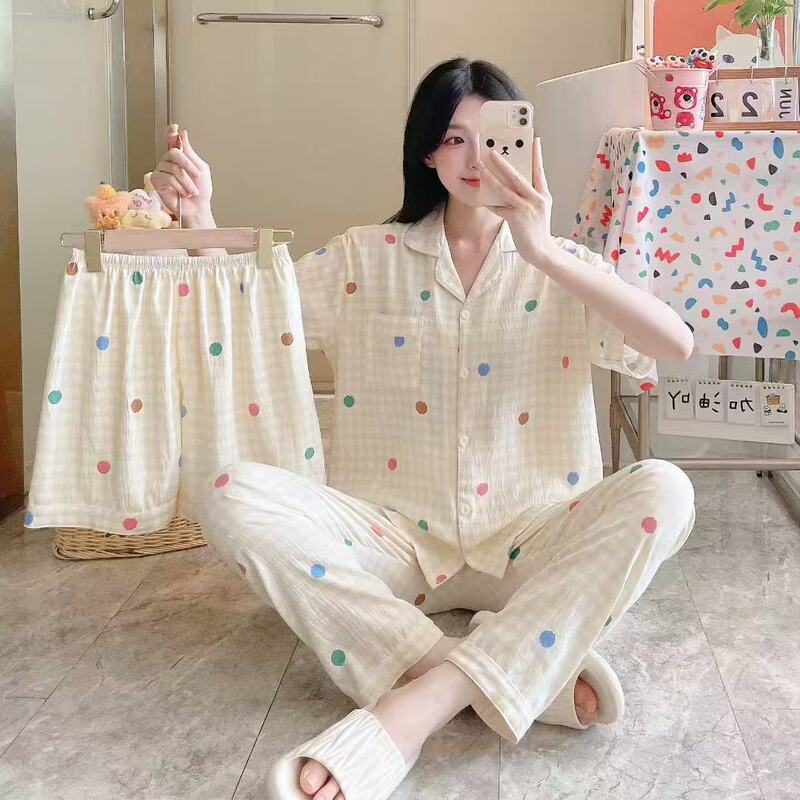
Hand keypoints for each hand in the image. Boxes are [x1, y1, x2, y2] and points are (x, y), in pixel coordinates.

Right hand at [150, 124, 212, 221]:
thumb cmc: (201, 191)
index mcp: (180, 157)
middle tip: (198, 176)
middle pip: (174, 153)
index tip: (174, 127)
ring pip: (172, 168)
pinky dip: (179, 186)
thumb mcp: (201, 169)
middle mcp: (168, 161)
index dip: (171, 133)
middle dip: (188, 165)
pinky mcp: (155, 181)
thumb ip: (190, 152)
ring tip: (192, 191)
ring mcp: (161, 170)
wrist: (197, 208)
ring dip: (187, 181)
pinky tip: (183, 192)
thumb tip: (183, 134)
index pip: (172, 141)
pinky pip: (167, 178)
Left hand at [479, 138, 557, 267]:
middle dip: (503, 163)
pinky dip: (490, 203)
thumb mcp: (540, 210)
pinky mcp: (516, 218)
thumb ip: (530, 197)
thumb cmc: (538, 231)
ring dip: (491, 178)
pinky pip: (499, 207)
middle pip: (518, 176)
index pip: (539, 171)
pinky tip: (482, 197)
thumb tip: (513, 185)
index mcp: (543, 195)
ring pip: (505, 189)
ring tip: (482, 169)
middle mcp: (536, 199)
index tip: (534, 140)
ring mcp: (526, 208)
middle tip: (492, 152)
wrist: (541, 251)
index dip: (537, 155)